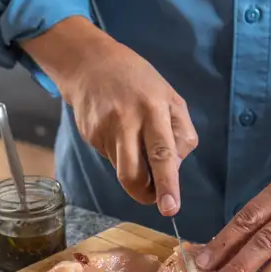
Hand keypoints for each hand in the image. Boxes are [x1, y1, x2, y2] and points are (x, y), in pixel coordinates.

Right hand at [21, 17, 197, 215]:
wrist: (91, 64)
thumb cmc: (139, 81)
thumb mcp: (171, 97)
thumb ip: (181, 132)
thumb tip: (176, 167)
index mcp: (153, 109)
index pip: (162, 154)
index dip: (167, 184)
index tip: (170, 208)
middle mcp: (126, 121)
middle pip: (133, 173)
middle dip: (145, 194)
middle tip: (154, 197)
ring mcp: (104, 129)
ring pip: (122, 169)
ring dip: (135, 170)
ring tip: (136, 143)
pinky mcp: (90, 135)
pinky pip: (110, 158)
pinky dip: (120, 154)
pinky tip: (119, 131)